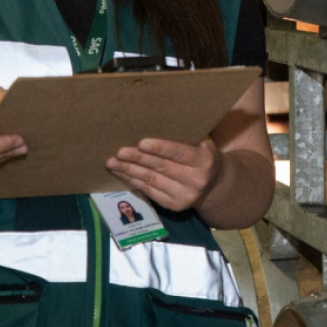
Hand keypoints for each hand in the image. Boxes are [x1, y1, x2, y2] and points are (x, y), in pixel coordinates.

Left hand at [107, 137, 222, 211]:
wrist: (214, 184)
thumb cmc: (201, 154)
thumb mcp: (202, 143)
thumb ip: (185, 135)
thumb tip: (153, 121)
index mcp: (204, 160)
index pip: (179, 153)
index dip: (160, 148)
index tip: (141, 143)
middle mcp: (196, 180)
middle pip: (161, 167)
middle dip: (138, 159)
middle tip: (119, 152)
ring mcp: (185, 195)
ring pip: (152, 180)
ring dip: (129, 171)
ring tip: (112, 162)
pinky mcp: (174, 205)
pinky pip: (149, 191)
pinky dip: (133, 181)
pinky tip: (121, 173)